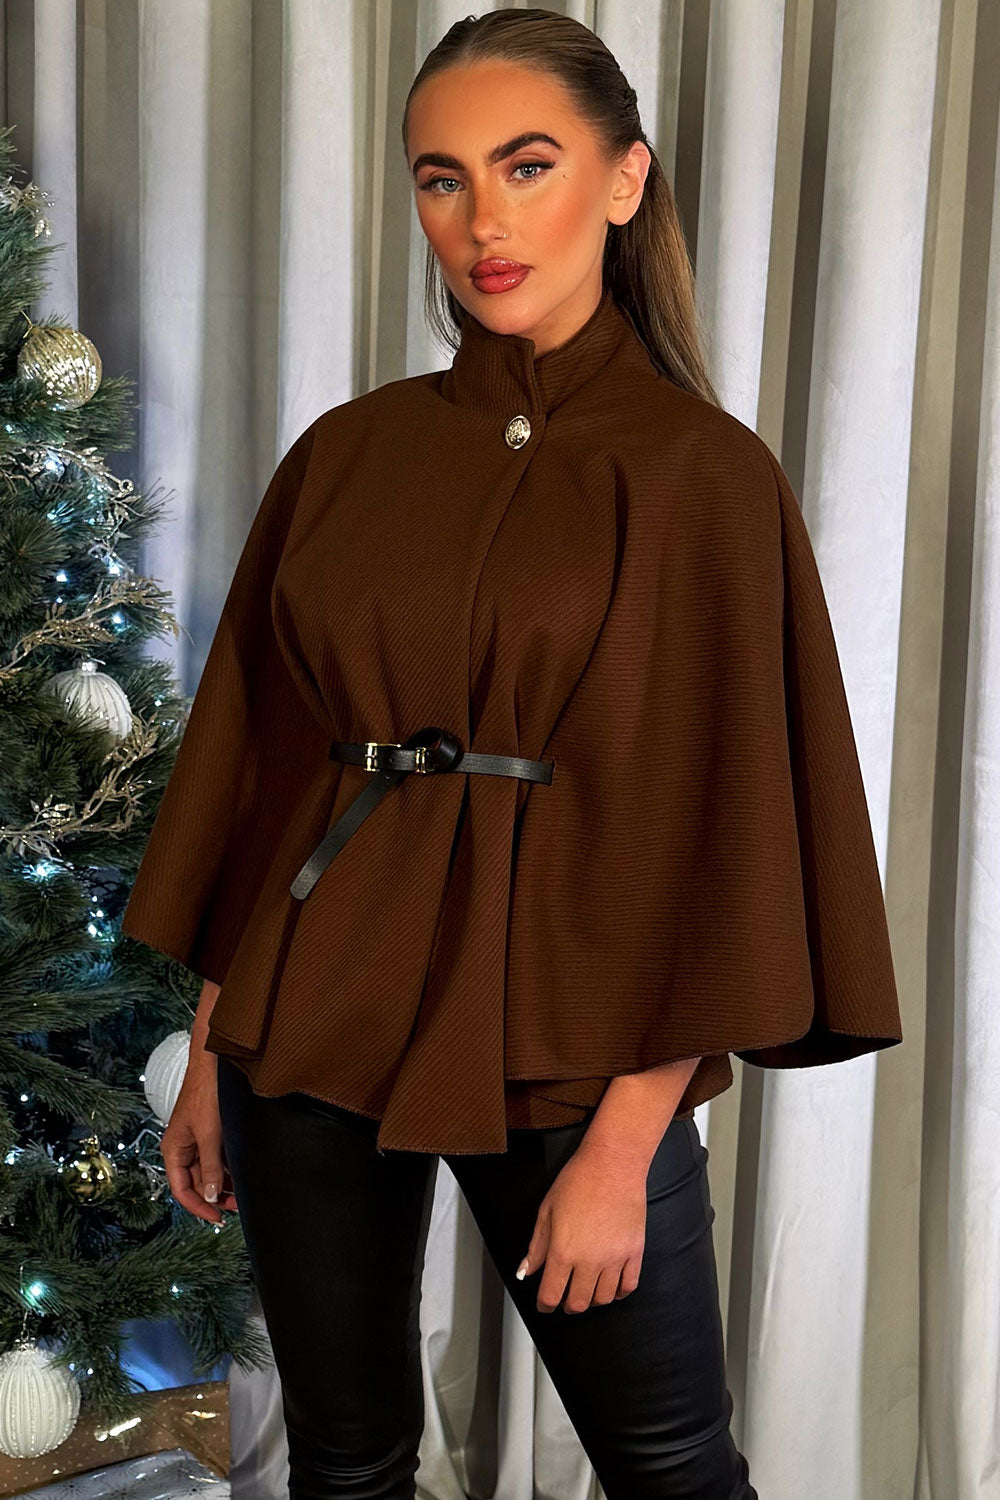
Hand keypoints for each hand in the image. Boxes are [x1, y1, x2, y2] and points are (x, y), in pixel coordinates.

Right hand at [160, 1053, 237, 1223]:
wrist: (215, 1065)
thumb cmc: (205, 1094)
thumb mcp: (210, 1136)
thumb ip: (211, 1167)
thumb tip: (212, 1196)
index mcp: (173, 1150)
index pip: (182, 1190)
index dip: (199, 1206)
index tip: (216, 1217)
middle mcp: (182, 1148)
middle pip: (196, 1183)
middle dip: (214, 1196)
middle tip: (236, 1206)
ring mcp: (196, 1140)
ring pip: (208, 1171)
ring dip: (223, 1183)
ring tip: (241, 1192)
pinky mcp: (209, 1132)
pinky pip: (216, 1157)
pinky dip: (227, 1167)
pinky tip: (240, 1173)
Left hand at [515, 1140, 646, 1312]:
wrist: (613, 1164)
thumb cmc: (579, 1180)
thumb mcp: (547, 1210)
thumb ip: (537, 1246)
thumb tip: (526, 1271)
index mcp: (563, 1251)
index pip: (551, 1295)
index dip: (545, 1305)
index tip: (545, 1304)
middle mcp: (589, 1260)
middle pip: (578, 1303)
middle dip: (568, 1305)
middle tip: (565, 1297)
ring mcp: (614, 1259)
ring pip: (603, 1299)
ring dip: (592, 1299)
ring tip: (587, 1289)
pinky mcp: (634, 1252)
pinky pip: (628, 1286)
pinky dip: (619, 1292)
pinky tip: (612, 1286)